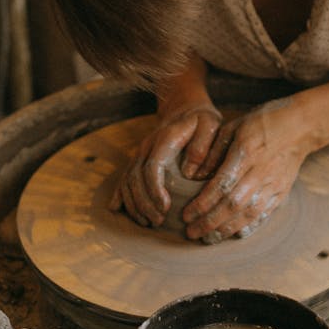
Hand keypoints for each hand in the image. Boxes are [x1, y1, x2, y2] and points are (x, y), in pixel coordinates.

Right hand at [108, 104, 220, 226]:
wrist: (185, 107)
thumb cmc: (201, 120)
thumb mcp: (210, 124)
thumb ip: (203, 145)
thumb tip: (190, 173)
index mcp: (165, 139)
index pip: (152, 167)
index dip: (155, 190)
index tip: (165, 208)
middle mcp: (147, 146)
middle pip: (136, 177)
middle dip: (144, 203)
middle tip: (158, 221)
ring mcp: (140, 153)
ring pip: (127, 180)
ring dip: (134, 203)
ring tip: (147, 222)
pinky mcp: (138, 159)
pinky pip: (124, 177)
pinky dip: (121, 194)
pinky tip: (118, 209)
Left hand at [182, 96, 310, 242]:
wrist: (301, 126)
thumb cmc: (263, 122)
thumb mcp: (233, 127)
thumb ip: (214, 151)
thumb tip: (194, 175)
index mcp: (245, 153)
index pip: (220, 185)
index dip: (202, 204)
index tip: (186, 215)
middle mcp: (259, 172)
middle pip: (232, 205)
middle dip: (210, 222)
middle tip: (191, 232)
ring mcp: (273, 185)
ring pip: (247, 214)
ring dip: (226, 229)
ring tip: (208, 239)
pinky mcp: (281, 192)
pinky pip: (263, 215)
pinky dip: (248, 227)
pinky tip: (234, 235)